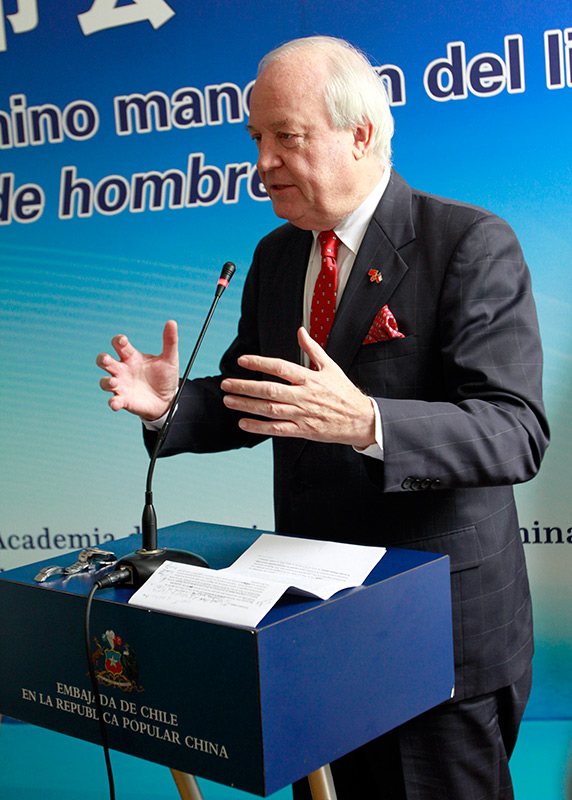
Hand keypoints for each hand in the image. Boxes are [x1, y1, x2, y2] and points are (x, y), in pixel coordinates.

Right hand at [96, 320, 179, 419]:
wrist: (168, 399)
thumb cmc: (165, 377)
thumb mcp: (170, 359)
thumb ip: (170, 341)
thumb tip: (172, 322)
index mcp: (132, 357)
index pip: (120, 345)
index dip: (118, 341)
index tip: (123, 341)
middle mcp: (123, 370)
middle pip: (105, 361)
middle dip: (102, 359)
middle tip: (106, 359)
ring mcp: (122, 386)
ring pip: (104, 382)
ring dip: (106, 382)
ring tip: (114, 382)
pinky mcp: (124, 400)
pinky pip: (114, 401)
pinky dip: (113, 402)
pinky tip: (115, 403)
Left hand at [221, 327, 375, 447]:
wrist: (360, 419)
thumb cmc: (344, 393)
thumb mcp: (331, 367)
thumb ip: (313, 349)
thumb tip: (300, 331)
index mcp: (310, 378)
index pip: (280, 368)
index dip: (260, 363)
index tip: (242, 360)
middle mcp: (304, 396)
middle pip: (270, 390)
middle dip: (245, 386)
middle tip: (226, 383)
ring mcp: (302, 414)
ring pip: (270, 409)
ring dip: (247, 405)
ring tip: (229, 400)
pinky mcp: (303, 430)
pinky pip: (277, 429)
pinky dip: (259, 427)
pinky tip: (244, 424)